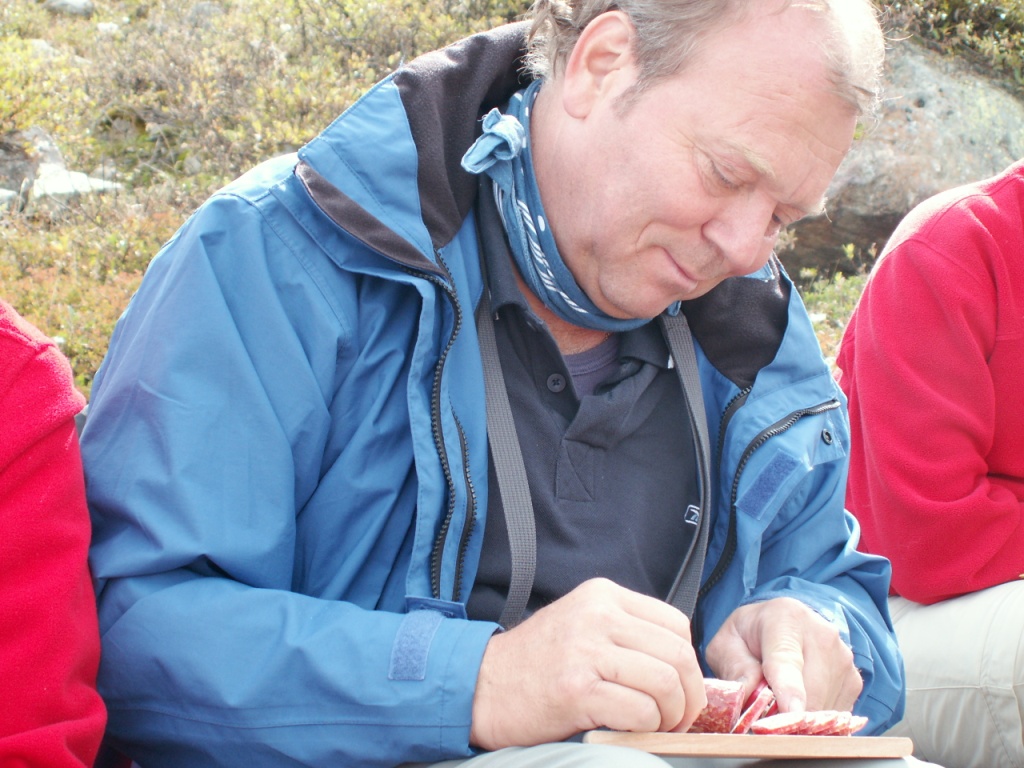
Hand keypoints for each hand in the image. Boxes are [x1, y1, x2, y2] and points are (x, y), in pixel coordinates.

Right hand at [469, 578, 705, 749]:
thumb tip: (680, 663)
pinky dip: (647, 728)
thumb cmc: (536, 662)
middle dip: (690, 695)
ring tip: (659, 725)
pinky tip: (633, 730)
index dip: (689, 663)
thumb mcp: (581, 624)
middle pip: (677, 654)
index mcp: (602, 595)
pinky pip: (640, 711)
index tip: (683, 687)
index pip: (676, 623)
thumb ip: (625, 630)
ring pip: (665, 683)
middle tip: (681, 717)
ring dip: (672, 715)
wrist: (481, 686)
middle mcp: (597, 615)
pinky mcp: (578, 690)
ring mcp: (586, 651)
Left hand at [704, 597, 861, 713]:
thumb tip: (747, 698)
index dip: (789, 690)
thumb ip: (735, 668)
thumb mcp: (728, 643)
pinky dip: (815, 718)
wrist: (784, 623)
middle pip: (809, 693)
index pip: (787, 661)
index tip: (790, 712)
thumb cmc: (751, 635)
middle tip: (762, 715)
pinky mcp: (854, 681)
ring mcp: (843, 659)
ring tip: (780, 700)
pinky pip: (835, 714)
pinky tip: (799, 702)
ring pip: (823, 709)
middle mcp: (822, 635)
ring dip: (800, 717)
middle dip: (785, 715)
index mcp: (785, 619)